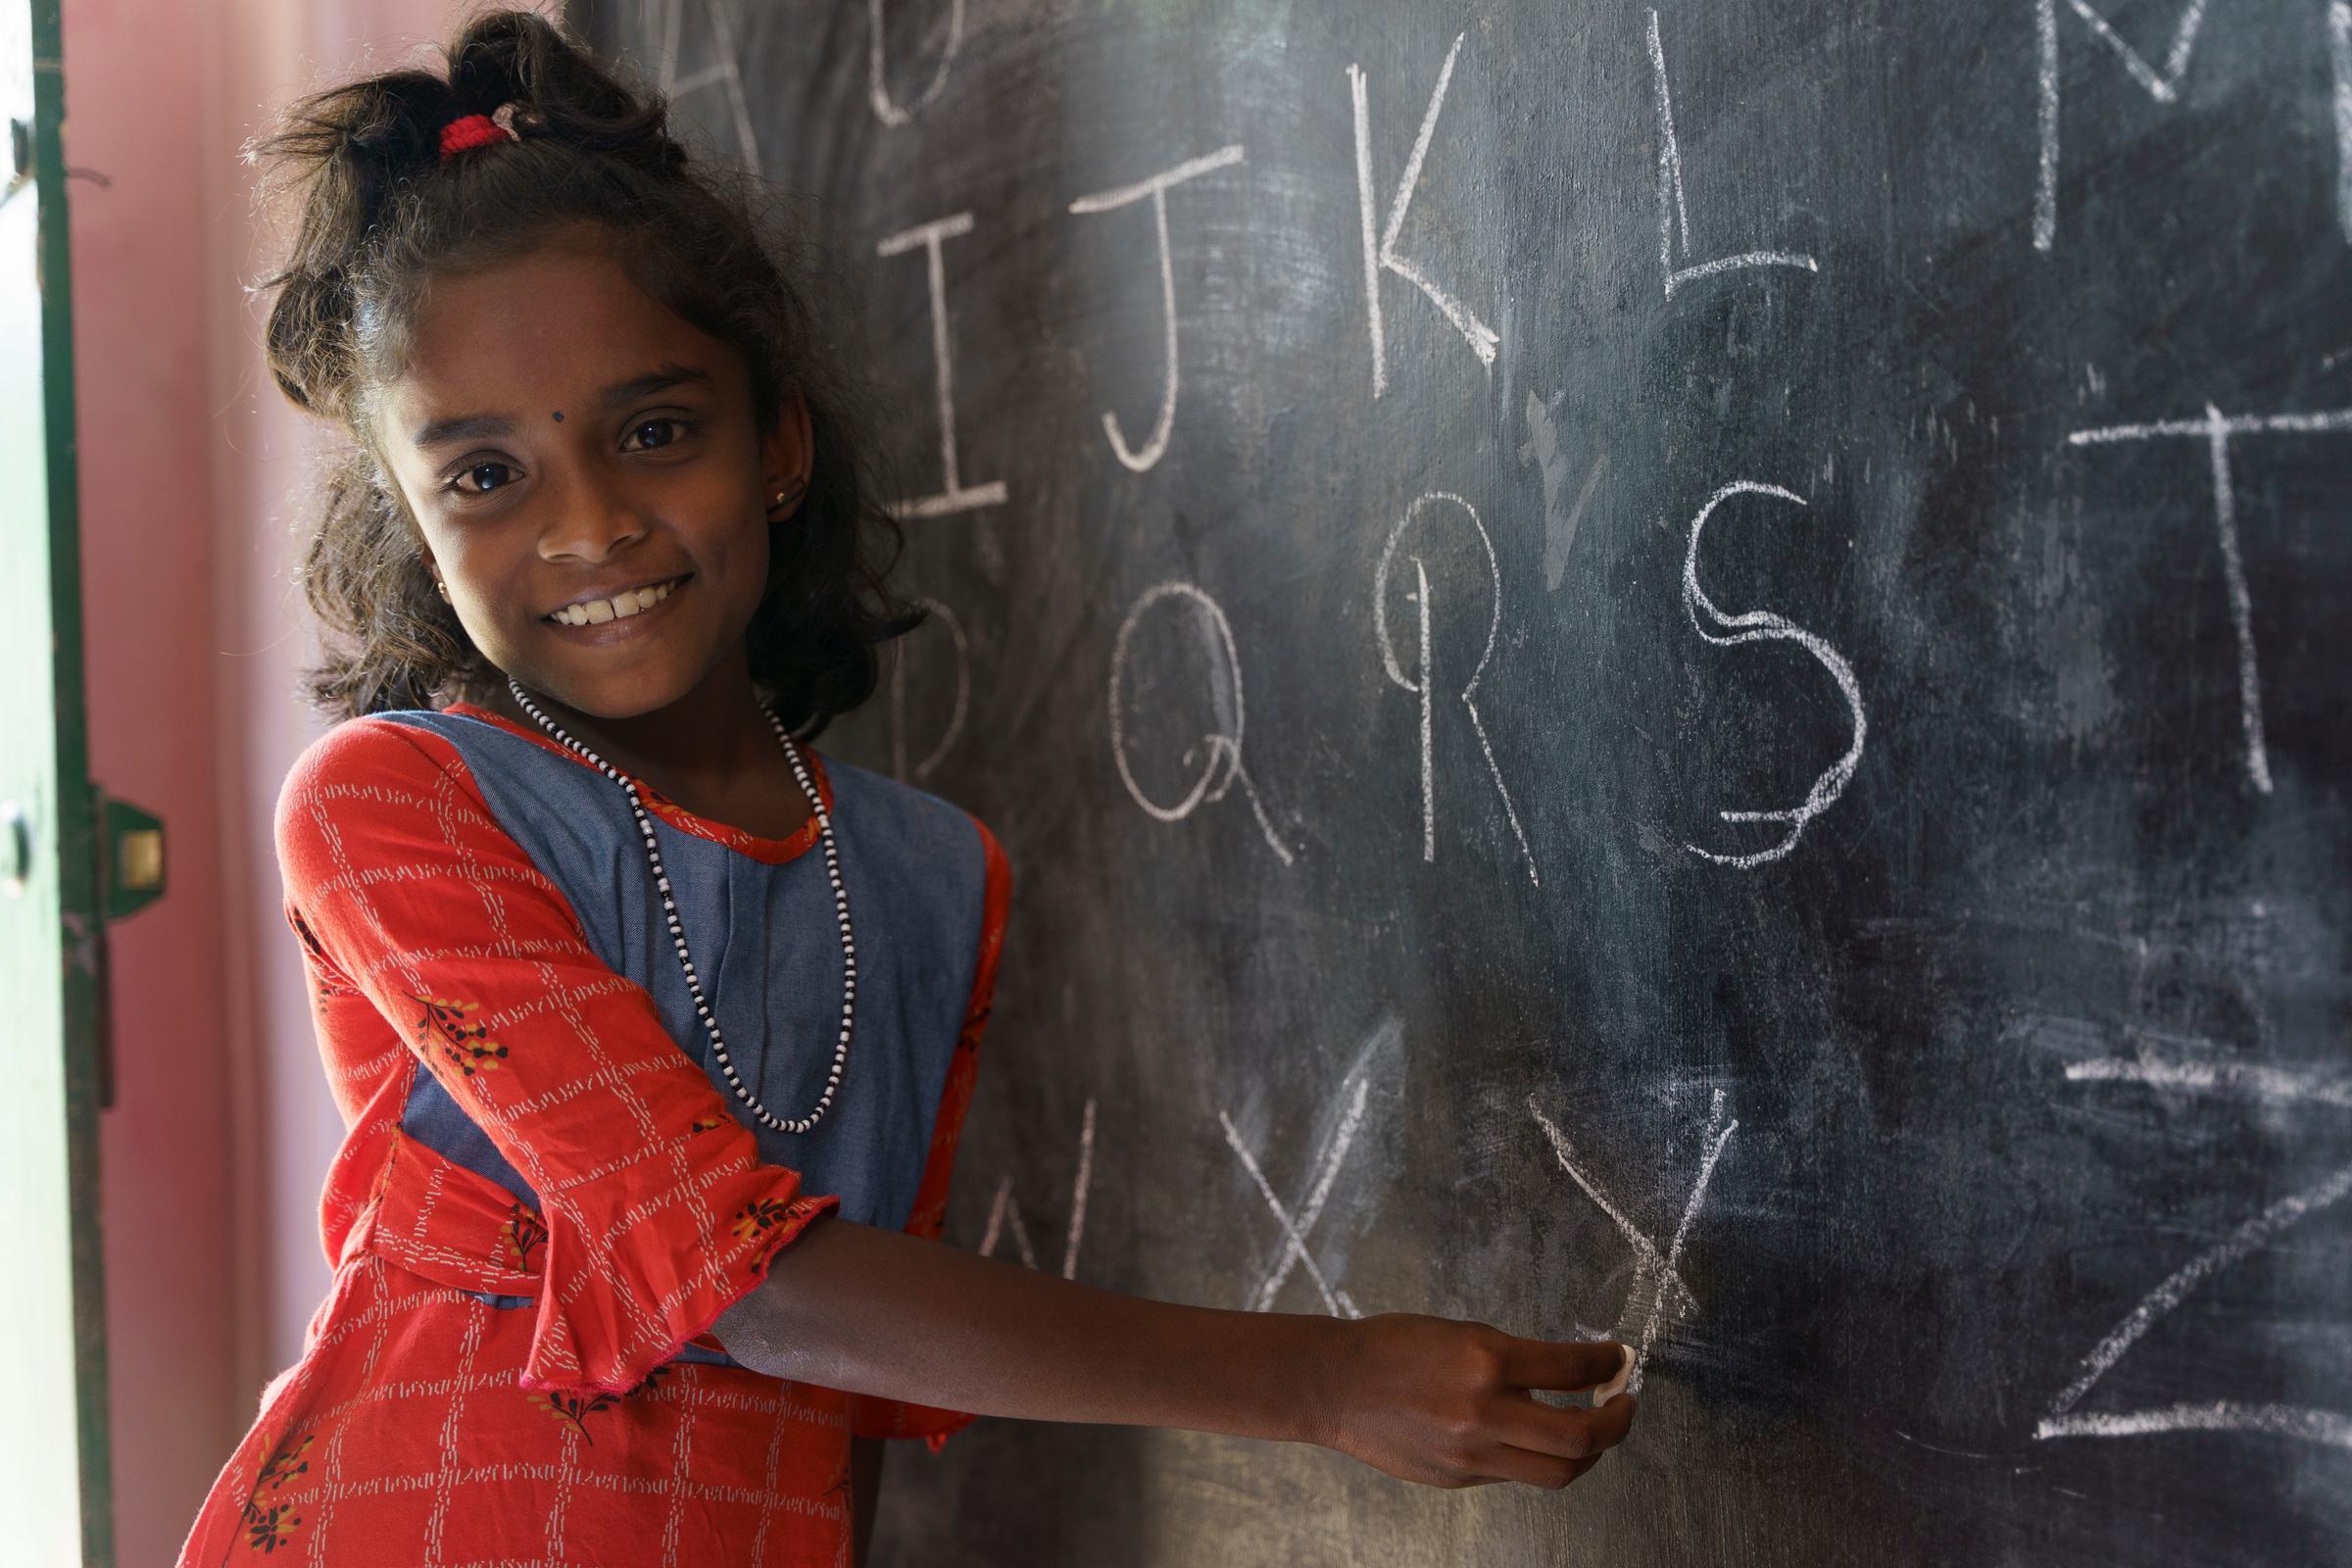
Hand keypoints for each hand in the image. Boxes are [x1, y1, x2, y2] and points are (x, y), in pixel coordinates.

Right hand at [1309, 1314, 1636, 1488]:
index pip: (1572, 1370)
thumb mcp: (1462, 1334)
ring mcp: (1471, 1454)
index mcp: (1485, 1360)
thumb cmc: (1394, 1347)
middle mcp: (1484, 1412)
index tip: (1619, 1358)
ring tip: (1595, 1431)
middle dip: (1619, 1421)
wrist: (1336, 1384)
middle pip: (1580, 1437)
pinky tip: (1533, 1439)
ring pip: (1557, 1472)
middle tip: (1626, 1404)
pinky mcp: (1459, 1478)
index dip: (1608, 1363)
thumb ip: (1514, 1361)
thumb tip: (1569, 1379)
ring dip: (1591, 1452)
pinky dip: (1536, 1457)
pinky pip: (1515, 1475)